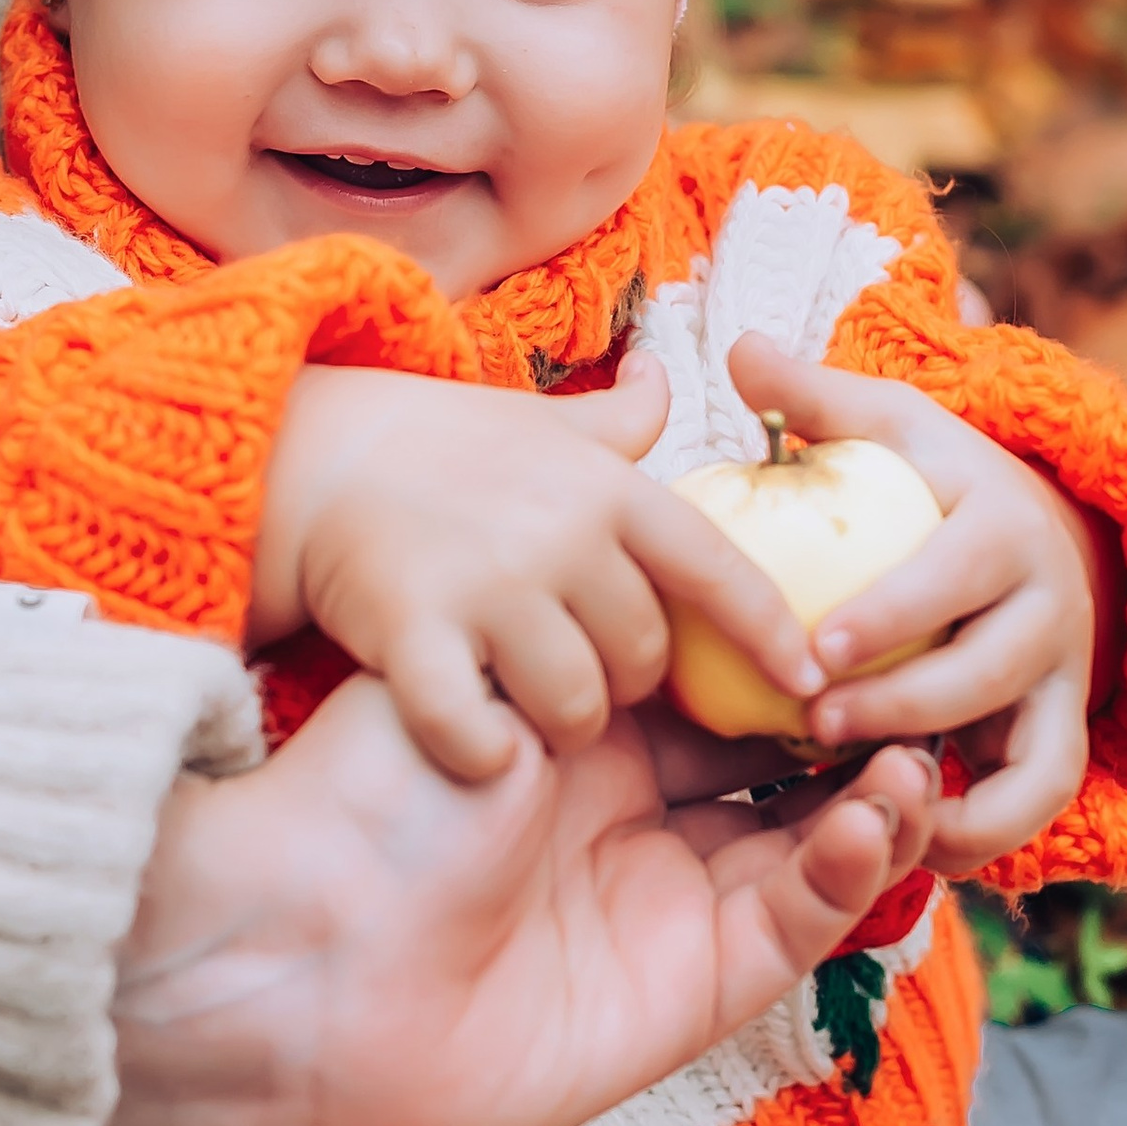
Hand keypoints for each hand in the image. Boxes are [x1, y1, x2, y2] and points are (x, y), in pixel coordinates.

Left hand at [98, 671, 941, 1125]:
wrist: (300, 961)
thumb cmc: (365, 803)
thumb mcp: (467, 665)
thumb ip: (558, 599)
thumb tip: (605, 479)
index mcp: (585, 742)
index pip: (722, 689)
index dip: (798, 656)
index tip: (868, 610)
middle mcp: (633, 823)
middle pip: (785, 771)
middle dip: (859, 728)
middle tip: (920, 682)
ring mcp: (667, 911)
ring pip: (811, 849)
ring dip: (877, 798)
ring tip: (914, 747)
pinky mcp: (690, 993)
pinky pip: (791, 924)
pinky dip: (844, 871)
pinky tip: (873, 813)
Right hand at [247, 357, 818, 783]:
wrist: (315, 457)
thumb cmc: (441, 449)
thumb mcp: (545, 425)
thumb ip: (621, 421)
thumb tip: (671, 376)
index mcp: (609, 489)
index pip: (722, 569)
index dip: (773, 633)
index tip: (811, 681)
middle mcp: (562, 534)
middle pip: (647, 658)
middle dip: (630, 684)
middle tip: (586, 673)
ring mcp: (488, 584)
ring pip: (580, 706)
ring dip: (564, 724)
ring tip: (530, 706)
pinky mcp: (412, 631)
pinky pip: (476, 728)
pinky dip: (483, 749)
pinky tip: (477, 745)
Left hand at [722, 332, 1124, 874]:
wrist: (1024, 532)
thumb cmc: (924, 481)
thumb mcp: (883, 430)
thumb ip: (814, 399)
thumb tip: (739, 347)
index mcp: (1002, 523)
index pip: (954, 573)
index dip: (892, 615)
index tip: (817, 649)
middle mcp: (1052, 604)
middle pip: (990, 674)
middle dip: (903, 707)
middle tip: (813, 729)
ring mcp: (1064, 679)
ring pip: (1034, 761)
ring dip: (957, 796)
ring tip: (866, 808)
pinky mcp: (1059, 739)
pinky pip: (1038, 803)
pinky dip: (985, 835)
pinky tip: (906, 849)